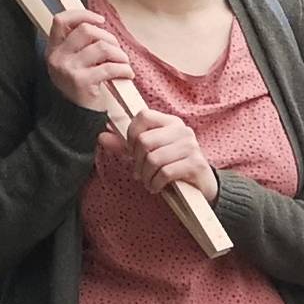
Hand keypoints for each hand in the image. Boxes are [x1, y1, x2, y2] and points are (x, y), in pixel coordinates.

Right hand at [44, 7, 132, 115]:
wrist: (73, 119)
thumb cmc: (79, 89)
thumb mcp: (71, 65)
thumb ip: (79, 46)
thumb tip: (100, 27)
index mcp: (53, 49)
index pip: (61, 20)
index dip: (82, 14)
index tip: (100, 20)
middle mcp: (57, 57)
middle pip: (87, 30)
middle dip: (109, 38)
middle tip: (117, 51)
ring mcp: (68, 69)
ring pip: (102, 47)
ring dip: (120, 54)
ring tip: (123, 64)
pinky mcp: (82, 82)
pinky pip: (110, 67)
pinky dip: (124, 70)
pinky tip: (127, 75)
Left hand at [97, 108, 218, 201]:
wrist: (201, 185)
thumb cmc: (173, 166)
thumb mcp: (148, 153)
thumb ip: (126, 145)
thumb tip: (102, 136)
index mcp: (170, 122)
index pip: (143, 116)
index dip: (131, 135)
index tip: (133, 151)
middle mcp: (182, 130)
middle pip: (144, 141)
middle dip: (137, 162)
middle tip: (140, 173)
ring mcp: (191, 147)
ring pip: (153, 159)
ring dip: (146, 176)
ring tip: (148, 182)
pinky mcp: (195, 164)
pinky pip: (165, 173)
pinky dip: (156, 184)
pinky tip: (156, 187)